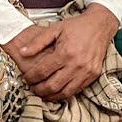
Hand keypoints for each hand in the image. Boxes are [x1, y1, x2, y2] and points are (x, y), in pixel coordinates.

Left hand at [4, 5, 119, 101]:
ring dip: (51, 96)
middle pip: (52, 85)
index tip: (25, 78)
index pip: (43, 71)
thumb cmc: (76, 26)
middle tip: (31, 89)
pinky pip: (77, 90)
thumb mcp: (54, 29)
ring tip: (42, 94)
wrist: (100, 25)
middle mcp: (76, 64)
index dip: (31, 77)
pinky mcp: (93, 75)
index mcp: (65, 52)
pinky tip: (57, 93)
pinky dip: (65, 94)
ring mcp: (86, 72)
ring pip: (65, 92)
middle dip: (39, 90)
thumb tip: (22, 53)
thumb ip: (37, 42)